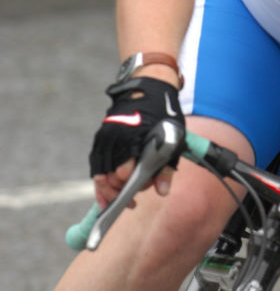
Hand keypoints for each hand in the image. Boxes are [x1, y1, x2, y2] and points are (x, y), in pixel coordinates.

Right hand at [89, 77, 184, 206]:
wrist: (148, 88)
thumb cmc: (164, 115)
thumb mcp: (172, 139)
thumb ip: (166, 167)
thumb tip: (162, 192)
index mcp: (132, 140)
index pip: (123, 173)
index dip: (130, 186)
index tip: (140, 192)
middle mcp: (114, 140)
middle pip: (109, 177)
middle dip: (120, 191)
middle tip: (133, 199)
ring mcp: (105, 139)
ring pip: (98, 174)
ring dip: (107, 191)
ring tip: (116, 203)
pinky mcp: (101, 139)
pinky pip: (96, 165)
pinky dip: (99, 181)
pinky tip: (105, 194)